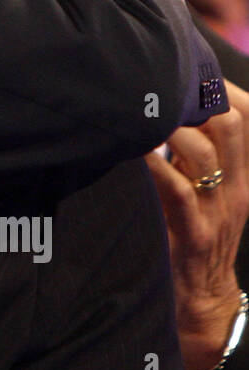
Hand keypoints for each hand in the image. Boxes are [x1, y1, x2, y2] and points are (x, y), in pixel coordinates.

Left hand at [146, 81, 248, 369]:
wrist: (202, 305)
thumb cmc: (189, 239)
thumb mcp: (201, 193)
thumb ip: (187, 157)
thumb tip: (153, 116)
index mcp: (239, 174)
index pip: (244, 115)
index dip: (218, 86)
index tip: (184, 64)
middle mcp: (234, 187)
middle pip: (230, 122)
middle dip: (196, 96)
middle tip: (155, 80)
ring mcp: (217, 210)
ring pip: (206, 151)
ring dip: (170, 125)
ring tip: (137, 108)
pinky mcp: (193, 234)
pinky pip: (179, 191)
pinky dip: (155, 166)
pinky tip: (131, 151)